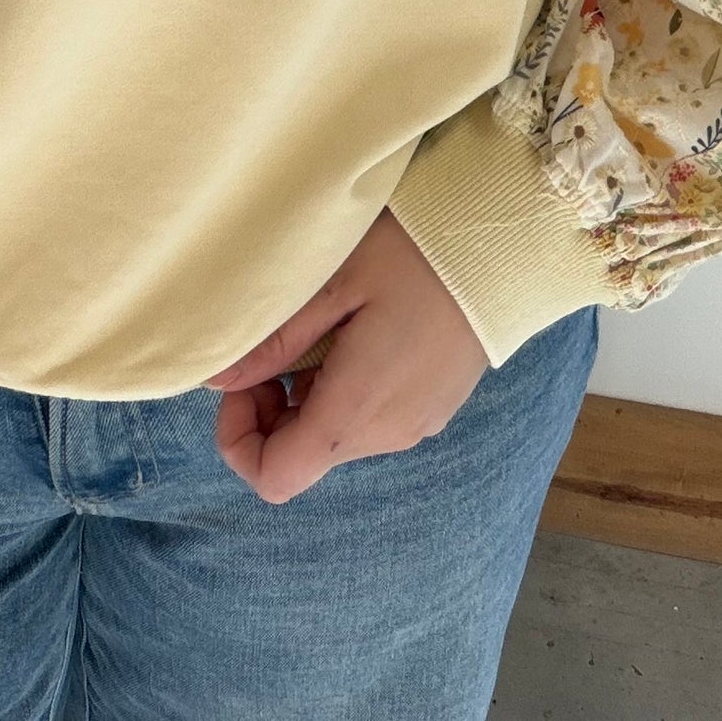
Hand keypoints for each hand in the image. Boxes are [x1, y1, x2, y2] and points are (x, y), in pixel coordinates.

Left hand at [202, 208, 486, 503]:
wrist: (507, 242)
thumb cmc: (416, 251)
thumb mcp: (332, 282)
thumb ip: (274, 339)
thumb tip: (214, 379)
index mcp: (356, 411)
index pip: (274, 478)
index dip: (238, 438)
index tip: (242, 377)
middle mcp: (387, 434)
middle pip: (302, 455)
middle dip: (270, 407)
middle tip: (277, 336)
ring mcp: (416, 423)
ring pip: (335, 434)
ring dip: (308, 392)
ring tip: (323, 319)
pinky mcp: (433, 405)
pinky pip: (371, 416)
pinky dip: (344, 385)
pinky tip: (358, 325)